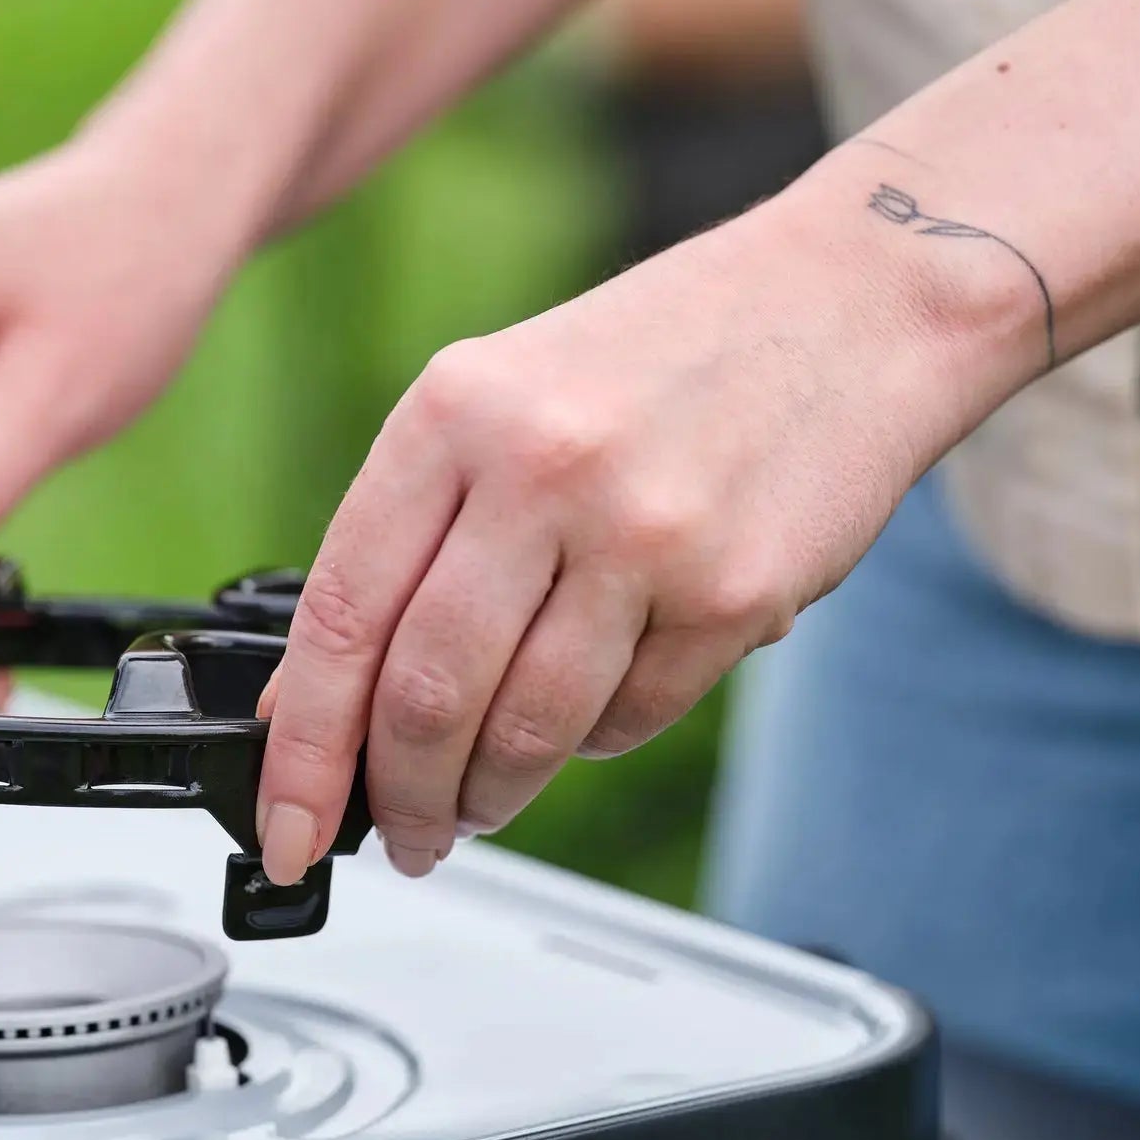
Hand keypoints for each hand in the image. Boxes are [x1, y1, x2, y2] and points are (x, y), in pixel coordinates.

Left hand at [252, 177, 1029, 882]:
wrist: (855, 301)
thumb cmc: (664, 353)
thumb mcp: (499, 399)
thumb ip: (407, 535)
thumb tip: (315, 695)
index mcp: (453, 411)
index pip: (340, 616)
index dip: (302, 751)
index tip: (284, 828)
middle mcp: (543, 468)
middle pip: (428, 695)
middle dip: (399, 798)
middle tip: (400, 837)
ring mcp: (646, 534)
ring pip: (529, 729)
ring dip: (489, 796)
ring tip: (477, 805)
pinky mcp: (737, 593)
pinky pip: (630, 720)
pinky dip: (591, 742)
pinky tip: (586, 715)